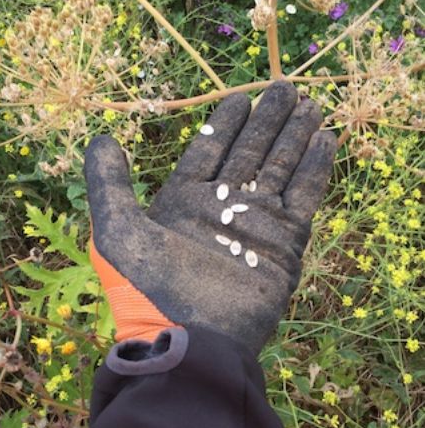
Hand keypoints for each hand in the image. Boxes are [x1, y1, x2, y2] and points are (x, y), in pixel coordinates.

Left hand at [85, 81, 336, 353]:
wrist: (192, 340)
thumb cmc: (149, 287)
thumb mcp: (116, 230)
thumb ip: (108, 183)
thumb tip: (101, 139)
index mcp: (185, 200)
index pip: (210, 149)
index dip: (225, 122)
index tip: (239, 96)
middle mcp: (222, 206)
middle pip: (249, 151)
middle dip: (266, 120)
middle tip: (283, 87)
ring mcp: (256, 221)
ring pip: (279, 166)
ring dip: (294, 135)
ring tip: (308, 104)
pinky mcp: (285, 240)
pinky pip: (305, 194)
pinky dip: (316, 167)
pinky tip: (325, 139)